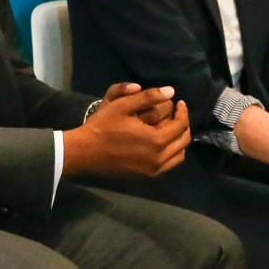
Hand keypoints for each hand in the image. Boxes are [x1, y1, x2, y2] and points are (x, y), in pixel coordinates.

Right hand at [63, 87, 190, 177]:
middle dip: (183, 125)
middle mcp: (159, 159)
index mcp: (156, 140)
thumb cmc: (103, 127)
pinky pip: (168, 166)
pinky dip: (171, 153)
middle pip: (183, 141)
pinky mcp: (145, 177)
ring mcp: (152, 171)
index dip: (183, 112)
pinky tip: (161, 142)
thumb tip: (171, 91)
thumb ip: (149, 96)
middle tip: (177, 114)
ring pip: (178, 156)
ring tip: (171, 128)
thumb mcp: (124, 105)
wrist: (84, 153)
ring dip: (179, 141)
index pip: (181, 125)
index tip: (179, 103)